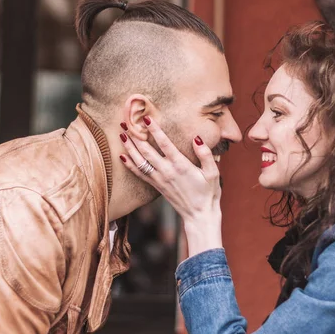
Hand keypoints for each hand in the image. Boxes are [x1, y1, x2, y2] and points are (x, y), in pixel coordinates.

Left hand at [119, 117, 222, 256]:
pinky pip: (140, 174)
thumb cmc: (208, 193)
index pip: (164, 144)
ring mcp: (160, 180)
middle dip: (135, 136)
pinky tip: (122, 156)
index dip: (154, 130)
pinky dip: (130, 165)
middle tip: (126, 122)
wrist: (199, 215)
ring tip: (121, 134)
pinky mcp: (156, 186)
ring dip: (129, 147)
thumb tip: (196, 138)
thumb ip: (205, 154)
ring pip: (140, 161)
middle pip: (146, 151)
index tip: (146, 118)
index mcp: (181, 165)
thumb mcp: (213, 173)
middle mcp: (167, 171)